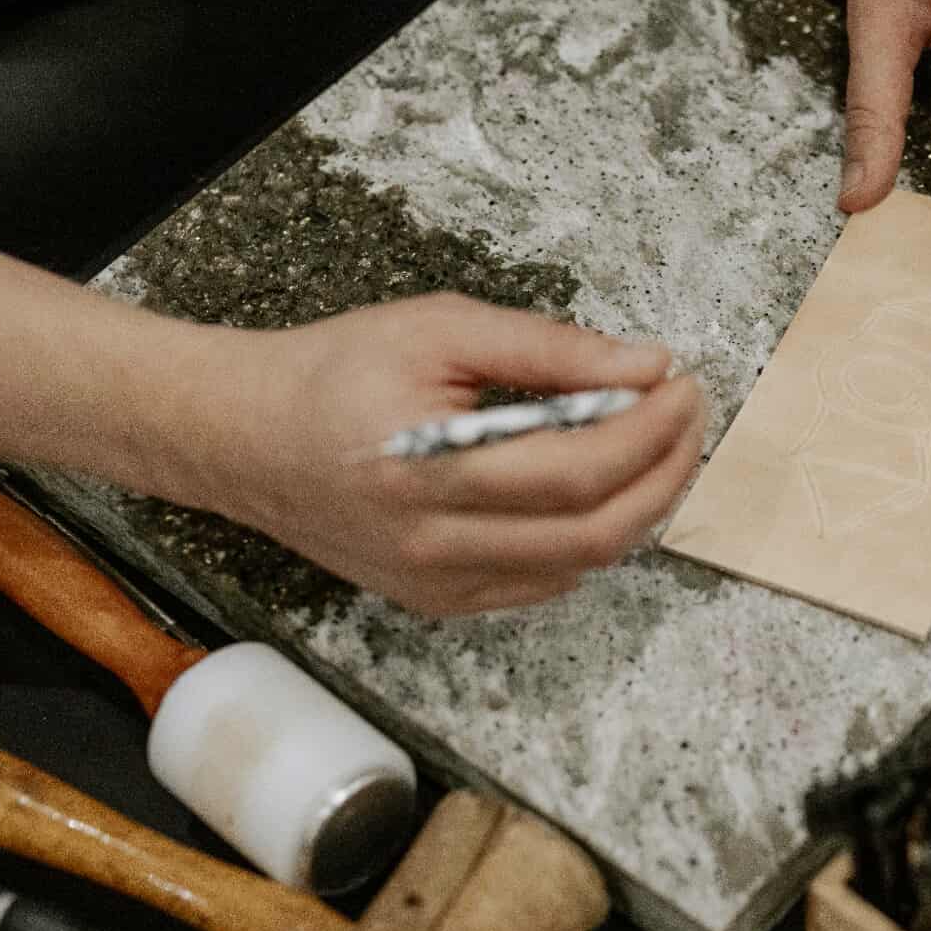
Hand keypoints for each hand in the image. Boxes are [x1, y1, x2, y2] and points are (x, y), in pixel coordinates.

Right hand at [171, 294, 704, 615]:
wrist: (244, 438)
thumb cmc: (336, 370)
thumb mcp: (439, 327)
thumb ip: (548, 350)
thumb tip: (645, 368)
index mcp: (430, 469)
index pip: (579, 469)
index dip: (651, 431)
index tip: (683, 385)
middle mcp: (435, 545)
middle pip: (596, 532)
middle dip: (665, 473)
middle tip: (686, 418)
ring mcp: (438, 585)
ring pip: (579, 565)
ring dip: (638, 508)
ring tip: (654, 447)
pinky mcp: (438, 602)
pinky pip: (543, 583)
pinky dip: (590, 540)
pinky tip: (597, 491)